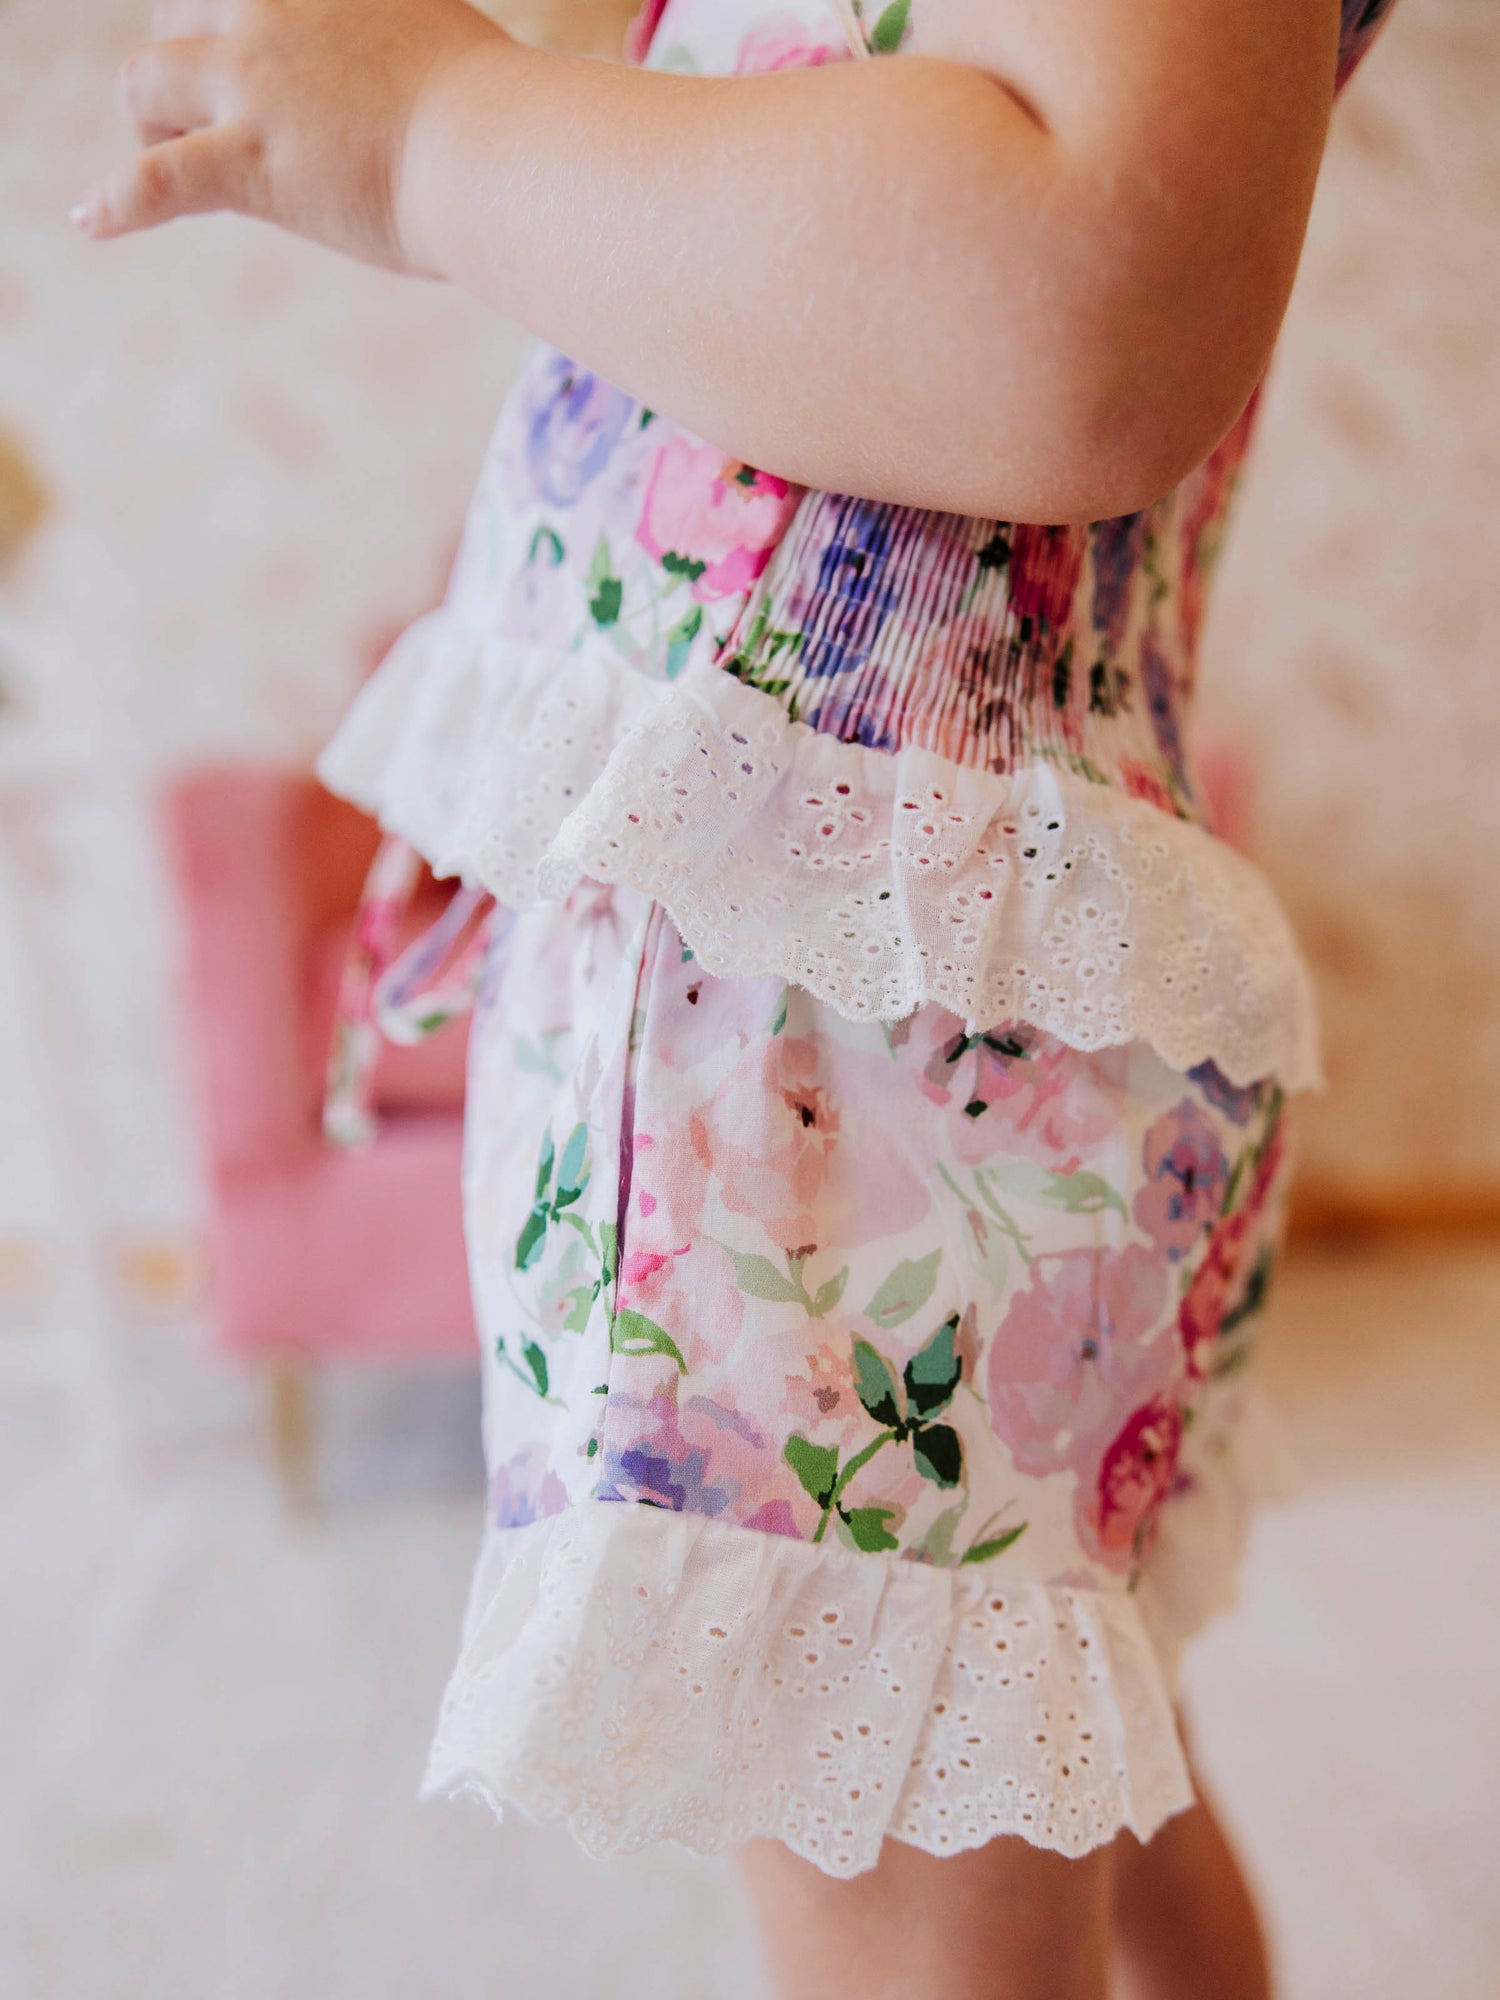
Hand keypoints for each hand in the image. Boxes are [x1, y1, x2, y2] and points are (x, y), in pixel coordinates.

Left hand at [75, 0, 505, 272]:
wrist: (500, 152)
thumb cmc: (494, 109)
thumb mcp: (434, 30)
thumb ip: (392, 35)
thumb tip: (383, 75)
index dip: (222, 18)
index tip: (235, 48)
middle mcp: (268, 10)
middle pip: (172, 16)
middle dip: (182, 67)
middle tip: (216, 114)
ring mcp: (252, 84)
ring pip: (142, 84)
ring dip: (150, 122)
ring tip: (180, 158)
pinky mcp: (250, 161)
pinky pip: (156, 179)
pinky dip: (117, 202)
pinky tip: (90, 220)